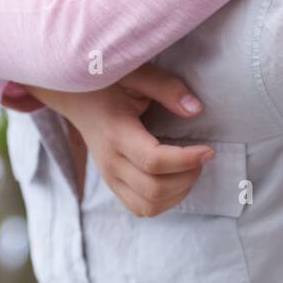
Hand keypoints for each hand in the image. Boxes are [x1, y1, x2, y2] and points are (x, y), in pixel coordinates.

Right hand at [28, 64, 210, 216]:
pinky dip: (164, 201)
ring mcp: (109, 178)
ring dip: (177, 193)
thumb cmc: (107, 83)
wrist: (74, 97)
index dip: (186, 160)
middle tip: (201, 156)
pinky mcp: (113, 185)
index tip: (208, 150)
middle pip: (154, 189)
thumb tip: (196, 110)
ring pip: (148, 206)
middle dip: (187, 177)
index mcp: (116, 134)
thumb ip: (166, 88)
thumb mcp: (136, 74)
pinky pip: (141, 208)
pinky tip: (176, 179)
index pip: (154, 162)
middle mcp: (110, 162)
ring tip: (190, 169)